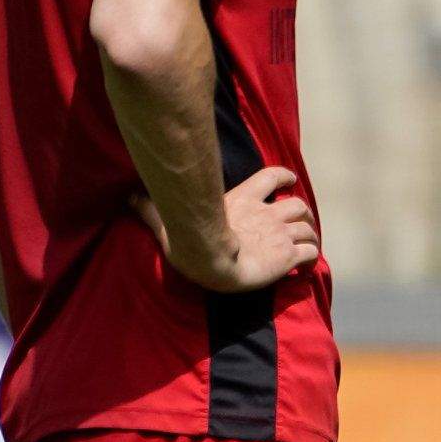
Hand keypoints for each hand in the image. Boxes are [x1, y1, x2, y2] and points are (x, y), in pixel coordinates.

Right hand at [153, 166, 318, 292]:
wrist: (212, 262)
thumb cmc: (188, 241)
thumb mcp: (167, 222)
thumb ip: (151, 210)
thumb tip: (128, 197)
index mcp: (243, 201)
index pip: (271, 177)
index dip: (284, 177)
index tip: (291, 181)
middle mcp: (266, 214)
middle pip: (297, 204)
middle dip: (303, 212)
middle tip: (302, 221)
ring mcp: (279, 235)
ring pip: (308, 226)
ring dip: (310, 233)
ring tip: (308, 242)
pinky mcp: (288, 256)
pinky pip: (310, 253)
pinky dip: (313, 257)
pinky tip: (309, 264)